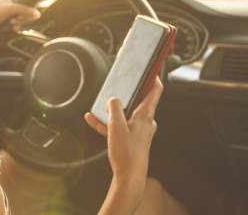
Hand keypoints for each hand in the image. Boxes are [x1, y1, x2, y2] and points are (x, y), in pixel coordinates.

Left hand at [0, 0, 40, 35]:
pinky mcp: (6, 20)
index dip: (31, 5)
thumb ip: (24, 10)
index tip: (34, 11)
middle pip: (26, 9)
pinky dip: (15, 26)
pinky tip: (12, 28)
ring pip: (21, 18)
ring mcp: (8, 11)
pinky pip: (16, 23)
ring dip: (19, 22)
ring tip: (12, 24)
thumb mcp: (10, 10)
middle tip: (18, 18)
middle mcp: (10, 2)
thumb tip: (37, 13)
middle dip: (23, 16)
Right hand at [85, 78, 162, 194]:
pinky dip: (106, 122)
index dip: (153, 78)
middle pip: (139, 101)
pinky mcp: (130, 139)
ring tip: (99, 106)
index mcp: (145, 116)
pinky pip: (117, 126)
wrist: (129, 177)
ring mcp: (138, 131)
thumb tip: (113, 99)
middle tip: (119, 87)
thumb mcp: (116, 126)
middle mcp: (145, 122)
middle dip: (127, 94)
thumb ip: (114, 108)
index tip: (151, 69)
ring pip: (126, 114)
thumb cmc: (127, 154)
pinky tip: (92, 119)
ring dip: (113, 109)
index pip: (155, 92)